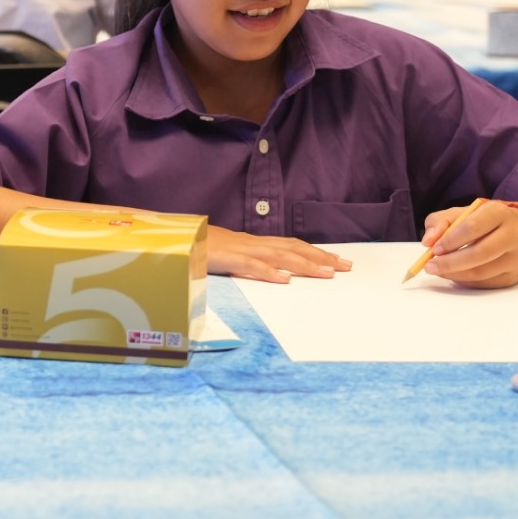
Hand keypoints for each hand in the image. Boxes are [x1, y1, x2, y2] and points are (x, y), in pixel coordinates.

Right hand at [208, 227, 351, 282]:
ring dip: (304, 264)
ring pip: (278, 255)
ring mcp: (239, 249)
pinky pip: (249, 265)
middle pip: (292, 248)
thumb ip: (245, 261)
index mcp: (252, 243)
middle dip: (320, 257)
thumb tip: (267, 272)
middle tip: (346, 267)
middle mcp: (251, 243)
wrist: (171, 238)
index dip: (315, 252)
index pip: (290, 245)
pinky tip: (284, 280)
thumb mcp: (226, 255)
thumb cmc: (196, 248)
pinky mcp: (225, 258)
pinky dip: (268, 272)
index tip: (338, 261)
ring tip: (327, 273)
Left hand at [420, 201, 517, 287]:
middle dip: (450, 263)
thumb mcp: (464, 212)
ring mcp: (517, 258)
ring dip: (454, 274)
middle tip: (430, 266)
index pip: (472, 227)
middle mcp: (513, 234)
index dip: (450, 240)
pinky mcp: (514, 276)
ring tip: (438, 271)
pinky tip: (454, 275)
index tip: (434, 249)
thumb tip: (427, 241)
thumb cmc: (486, 222)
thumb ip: (440, 221)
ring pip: (481, 272)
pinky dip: (465, 281)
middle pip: (479, 253)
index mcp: (499, 213)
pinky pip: (485, 283)